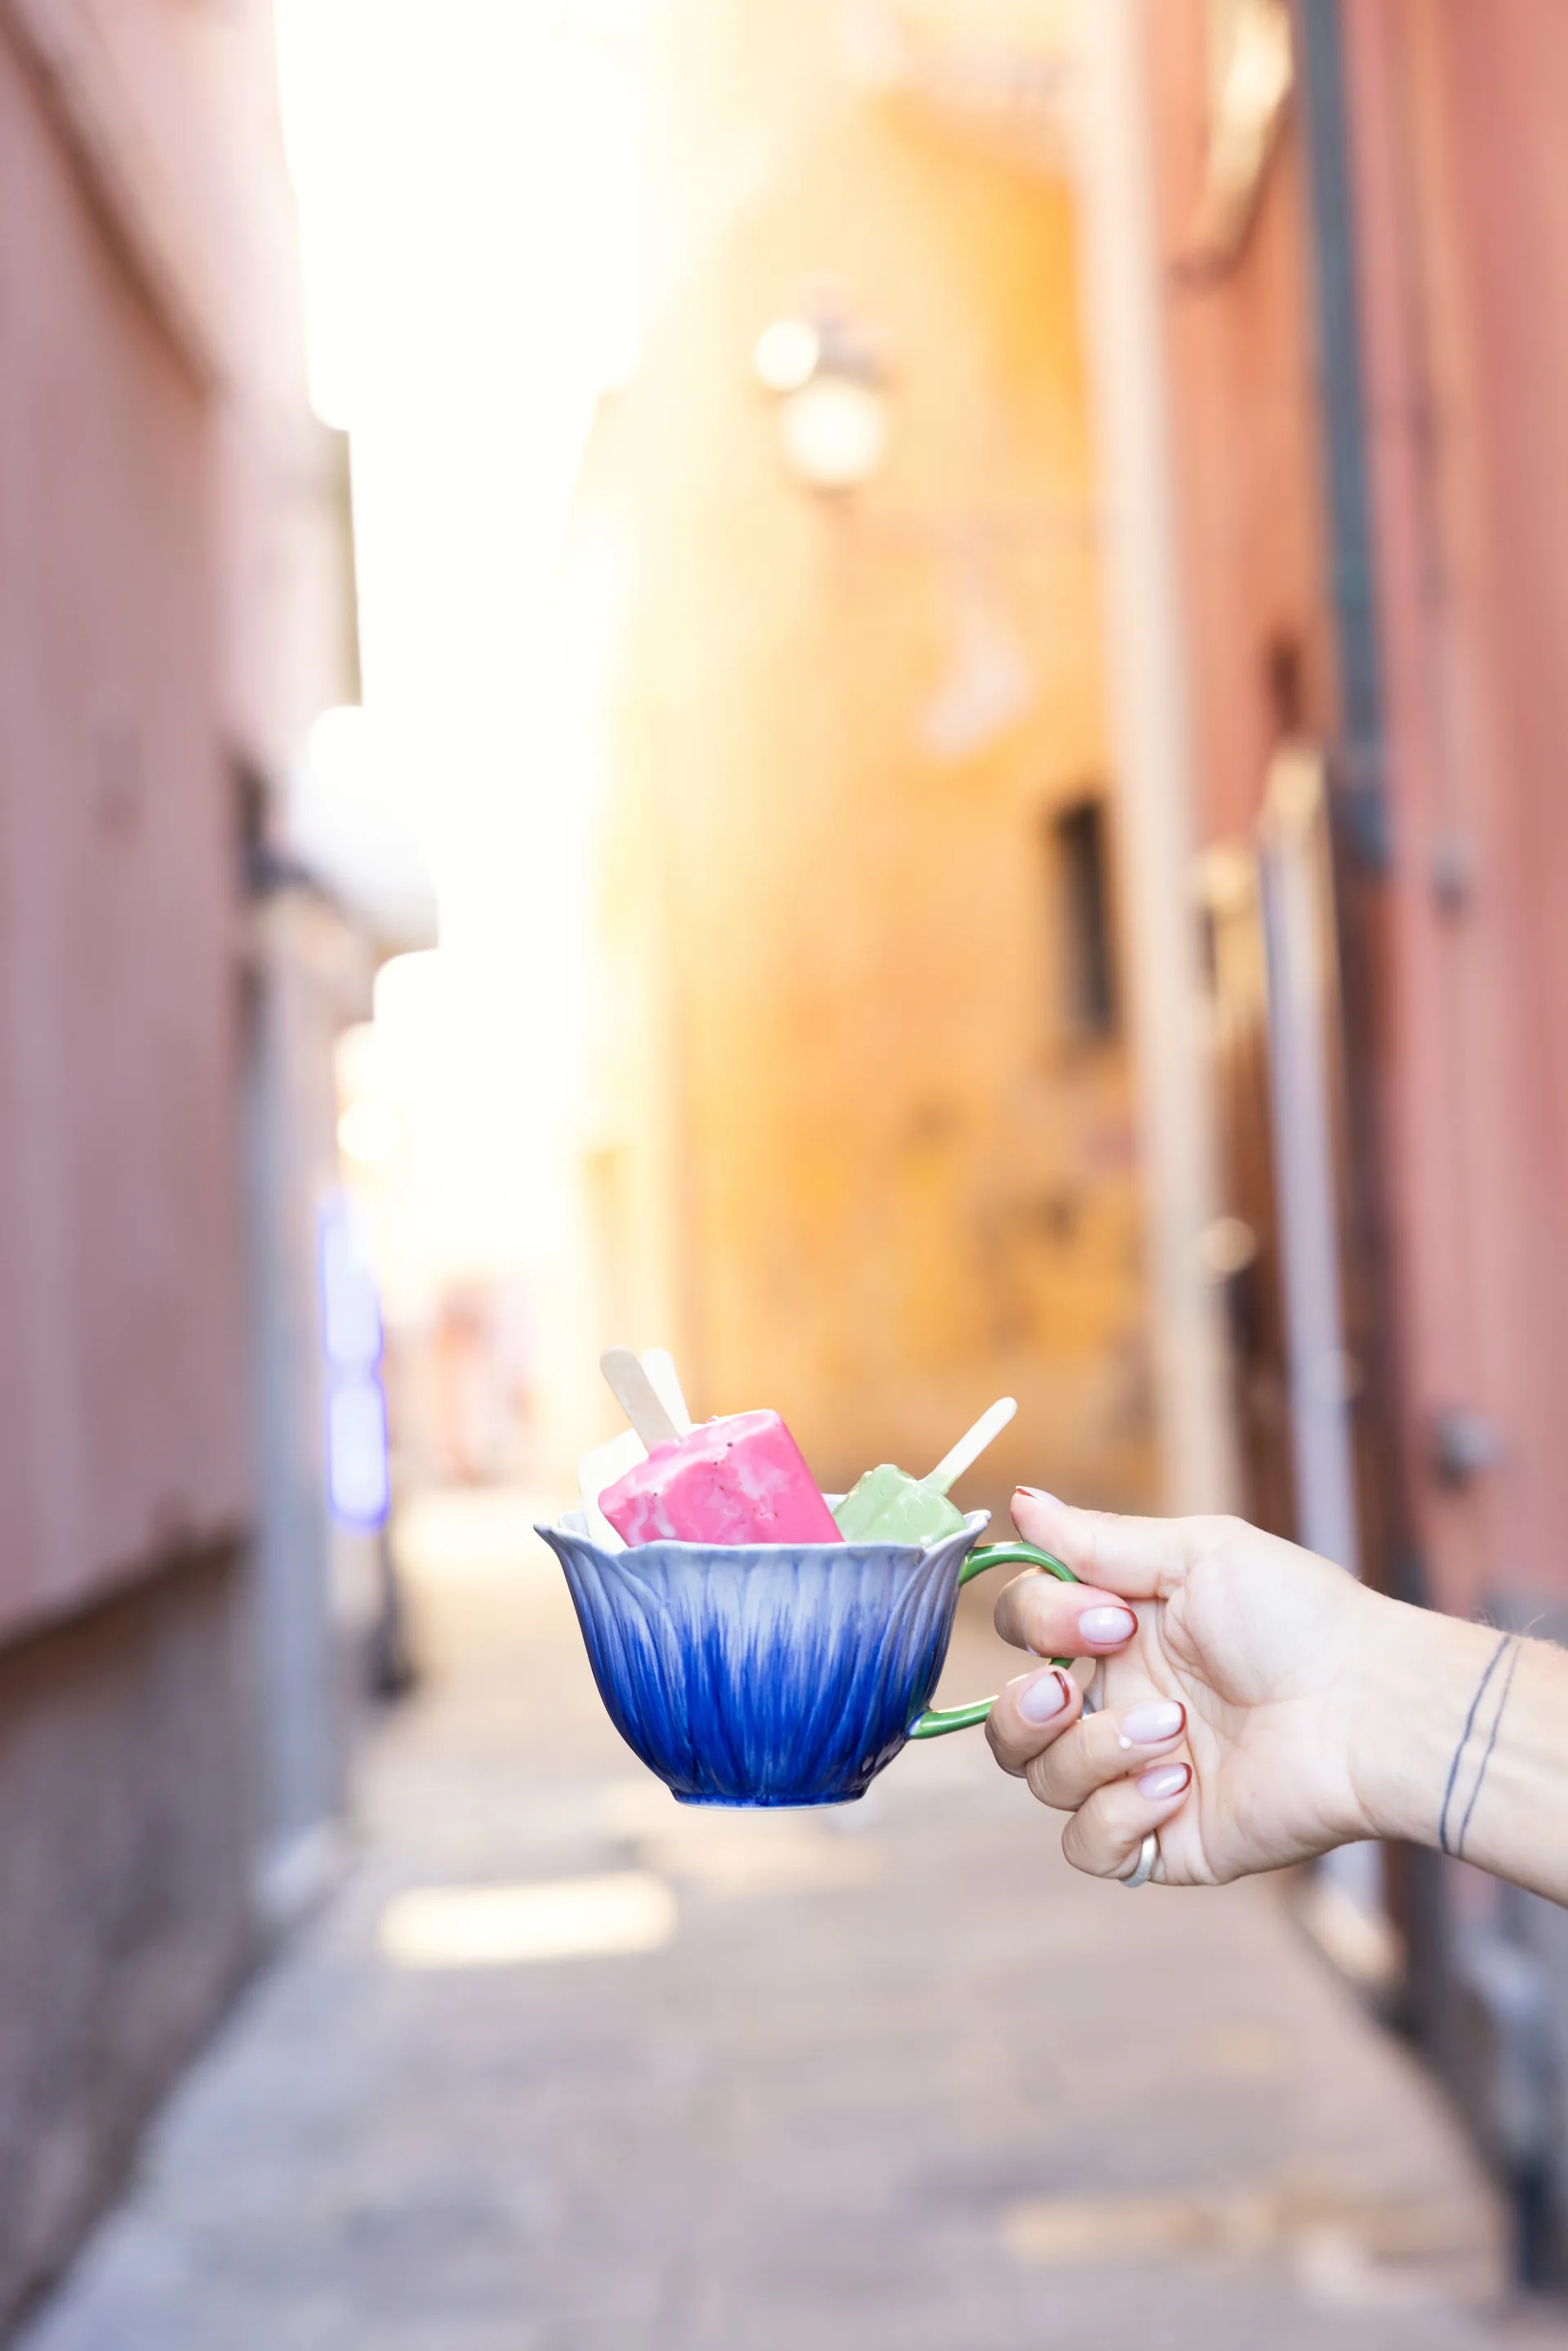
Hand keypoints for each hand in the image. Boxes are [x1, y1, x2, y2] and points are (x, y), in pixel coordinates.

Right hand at [985, 1491, 1385, 1884]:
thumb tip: (1021, 1499)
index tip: (1107, 1620)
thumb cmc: (1300, 1618)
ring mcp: (1139, 1775)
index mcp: (1120, 1635)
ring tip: (1174, 1733)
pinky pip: (1089, 1845)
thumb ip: (1098, 1538)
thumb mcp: (1199, 1554)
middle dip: (1020, 1708)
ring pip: (1044, 1782)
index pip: (1025, 1629)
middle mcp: (1120, 1704)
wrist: (1369, 1707)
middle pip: (1012, 1721)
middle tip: (1066, 1690)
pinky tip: (1177, 1785)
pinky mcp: (1166, 1840)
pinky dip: (1116, 1816)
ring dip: (1095, 1751)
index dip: (1039, 1621)